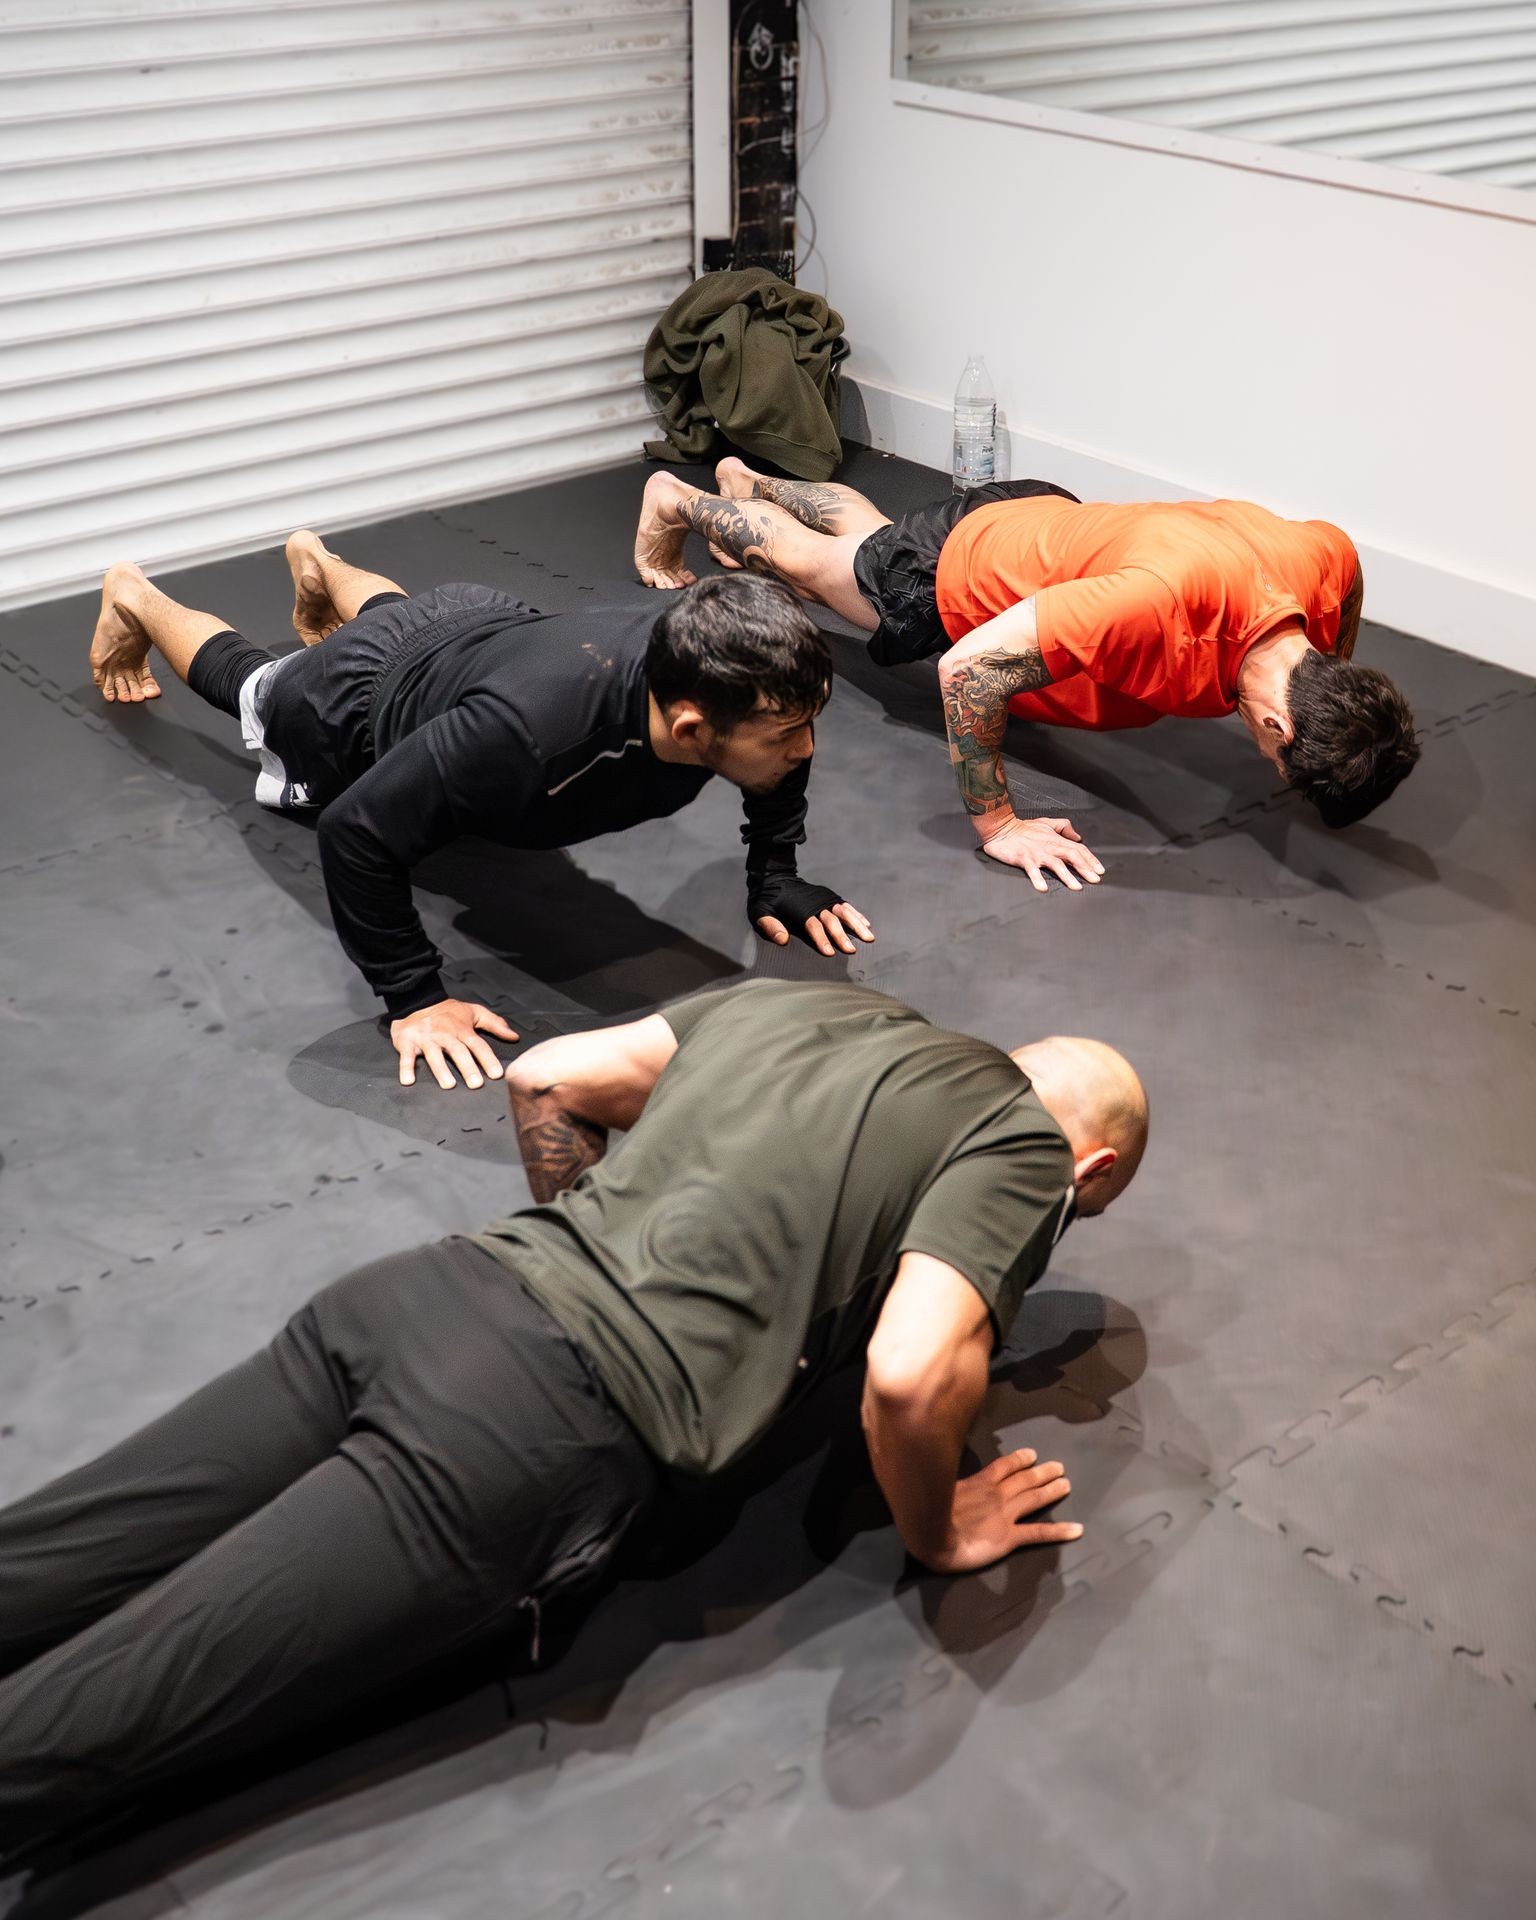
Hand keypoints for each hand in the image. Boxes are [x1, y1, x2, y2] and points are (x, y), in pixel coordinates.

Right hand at [390, 999, 517, 1090]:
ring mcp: (426, 1038)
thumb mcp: (473, 1012)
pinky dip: (406, 1068)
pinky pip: (407, 1056)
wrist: (416, 1001)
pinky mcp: (407, 1042)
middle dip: (467, 1067)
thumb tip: (514, 1036)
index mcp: (462, 1029)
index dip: (487, 1059)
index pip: (478, 1045)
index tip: (496, 1074)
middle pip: (457, 1051)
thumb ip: (495, 1024)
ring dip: (441, 1070)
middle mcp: (445, 1034)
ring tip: (448, 1085)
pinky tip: (408, 1081)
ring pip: (434, 1055)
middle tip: (475, 1084)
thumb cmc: (448, 1012)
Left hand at [755, 899, 874, 957]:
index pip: (813, 925)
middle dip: (842, 936)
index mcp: (799, 909)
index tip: (830, 952)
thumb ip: (770, 926)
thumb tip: (782, 939)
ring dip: (857, 925)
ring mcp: (823, 899)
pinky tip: (866, 924)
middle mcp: (815, 903)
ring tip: (869, 938)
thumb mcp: (760, 912)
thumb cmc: (766, 899)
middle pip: (831, 921)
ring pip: (843, 912)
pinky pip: (845, 906)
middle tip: (851, 950)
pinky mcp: (828, 896)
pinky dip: (856, 914)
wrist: (775, 877)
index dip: (821, 939)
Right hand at [920, 1448, 1081, 1574]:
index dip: (1019, 1460)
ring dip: (1052, 1490)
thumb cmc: (928, 1513)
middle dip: (1042, 1472)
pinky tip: (1077, 1530)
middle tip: (1059, 1467)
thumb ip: (947, 1482)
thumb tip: (937, 1473)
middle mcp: (996, 1494)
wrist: (931, 1537)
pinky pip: (1038, 1533)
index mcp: (979, 1483)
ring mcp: (1005, 1514)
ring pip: (1034, 1498)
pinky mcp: (1010, 1537)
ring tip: (1066, 1484)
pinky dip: (1060, 1531)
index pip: (1004, 1467)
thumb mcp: (936, 1488)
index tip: (1032, 1454)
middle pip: (1024, 1480)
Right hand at [976, 816, 1103, 892]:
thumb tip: (1078, 836)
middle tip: (1095, 880)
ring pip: (1056, 864)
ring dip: (1067, 876)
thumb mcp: (1046, 823)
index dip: (1090, 859)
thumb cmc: (1023, 827)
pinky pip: (1032, 870)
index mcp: (1055, 840)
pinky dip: (1037, 878)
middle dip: (1085, 868)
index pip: (1078, 849)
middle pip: (1072, 856)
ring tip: (1076, 887)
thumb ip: (1064, 827)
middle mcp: (1049, 846)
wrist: (1001, 827)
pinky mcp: (1023, 858)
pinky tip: (1043, 888)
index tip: (1100, 871)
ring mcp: (1036, 853)